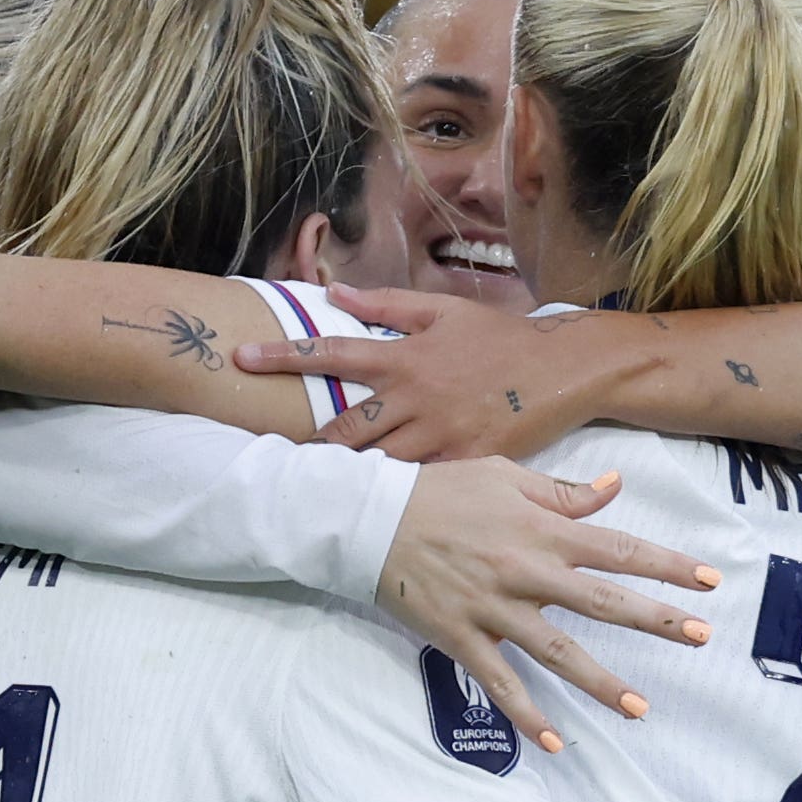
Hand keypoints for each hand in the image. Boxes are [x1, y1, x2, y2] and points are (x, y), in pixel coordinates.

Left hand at [235, 285, 593, 461]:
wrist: (561, 370)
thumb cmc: (500, 336)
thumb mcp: (443, 309)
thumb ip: (387, 302)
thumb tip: (335, 293)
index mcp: (405, 355)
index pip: (332, 352)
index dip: (283, 356)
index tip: (240, 358)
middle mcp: (415, 396)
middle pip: (346, 425)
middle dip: (309, 444)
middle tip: (273, 456)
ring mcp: (440, 433)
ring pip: (379, 461)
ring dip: (347, 475)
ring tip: (315, 488)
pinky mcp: (465, 463)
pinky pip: (421, 483)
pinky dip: (396, 493)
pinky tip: (375, 508)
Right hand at [374, 461, 717, 750]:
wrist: (370, 519)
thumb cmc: (440, 492)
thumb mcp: (505, 477)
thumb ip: (564, 493)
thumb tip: (615, 488)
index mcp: (543, 531)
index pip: (619, 549)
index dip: (668, 565)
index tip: (710, 581)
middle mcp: (527, 573)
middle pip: (603, 602)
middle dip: (656, 620)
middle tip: (699, 637)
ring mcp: (495, 610)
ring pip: (558, 654)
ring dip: (601, 683)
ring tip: (640, 709)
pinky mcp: (463, 638)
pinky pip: (500, 685)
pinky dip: (527, 716)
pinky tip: (556, 743)